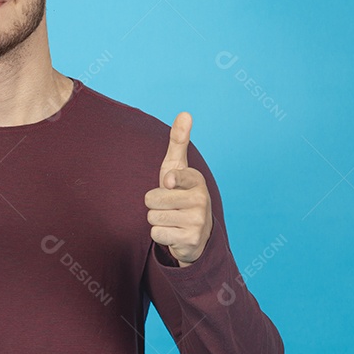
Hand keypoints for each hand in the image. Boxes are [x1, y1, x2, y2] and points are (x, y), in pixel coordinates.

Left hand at [144, 111, 212, 266]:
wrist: (194, 231)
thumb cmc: (179, 193)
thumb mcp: (177, 166)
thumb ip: (179, 141)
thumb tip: (185, 113)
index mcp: (196, 180)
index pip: (172, 175)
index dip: (167, 181)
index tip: (170, 183)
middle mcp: (201, 200)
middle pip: (152, 199)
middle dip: (154, 204)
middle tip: (168, 205)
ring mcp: (198, 221)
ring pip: (152, 217)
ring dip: (156, 219)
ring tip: (170, 218)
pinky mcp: (191, 241)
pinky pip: (156, 234)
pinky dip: (160, 235)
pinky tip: (173, 232)